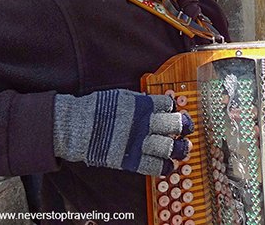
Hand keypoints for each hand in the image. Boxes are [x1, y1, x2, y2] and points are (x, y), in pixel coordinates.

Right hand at [53, 89, 193, 175]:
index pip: (167, 104)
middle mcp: (143, 124)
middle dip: (184, 125)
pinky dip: (164, 167)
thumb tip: (153, 102)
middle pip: (174, 124)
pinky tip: (168, 165)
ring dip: (179, 148)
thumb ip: (140, 101)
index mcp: (141, 106)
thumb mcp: (121, 97)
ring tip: (183, 148)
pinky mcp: (131, 160)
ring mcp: (138, 143)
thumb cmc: (97, 109)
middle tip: (186, 127)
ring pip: (169, 147)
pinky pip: (154, 166)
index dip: (173, 107)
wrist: (78, 126)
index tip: (173, 110)